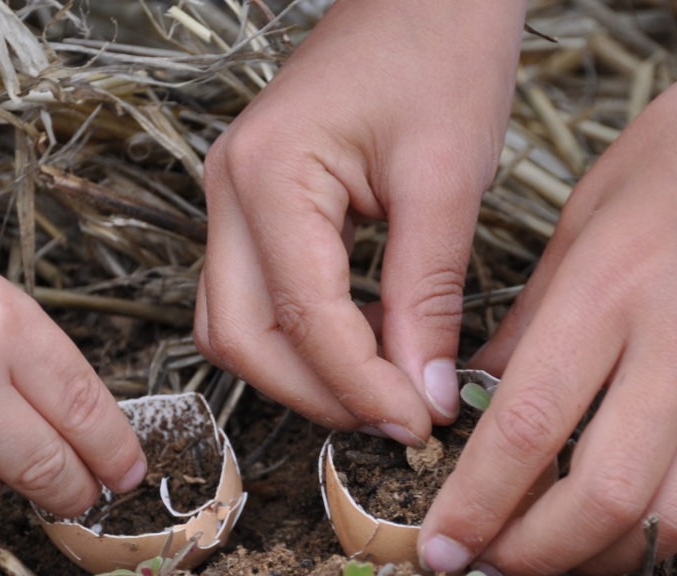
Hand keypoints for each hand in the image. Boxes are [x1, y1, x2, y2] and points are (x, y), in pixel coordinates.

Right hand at [195, 0, 525, 442]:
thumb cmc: (441, 50)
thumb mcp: (446, 181)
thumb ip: (427, 299)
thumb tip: (425, 396)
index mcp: (269, 175)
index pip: (302, 319)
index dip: (361, 387)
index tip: (420, 424)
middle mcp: (229, 189)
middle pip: (240, 338)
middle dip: (317, 395)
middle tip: (398, 420)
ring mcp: (232, 196)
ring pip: (234, 326)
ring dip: (301, 375)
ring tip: (384, 390)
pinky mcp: (255, 204)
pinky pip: (253, 296)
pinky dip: (301, 338)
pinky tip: (367, 345)